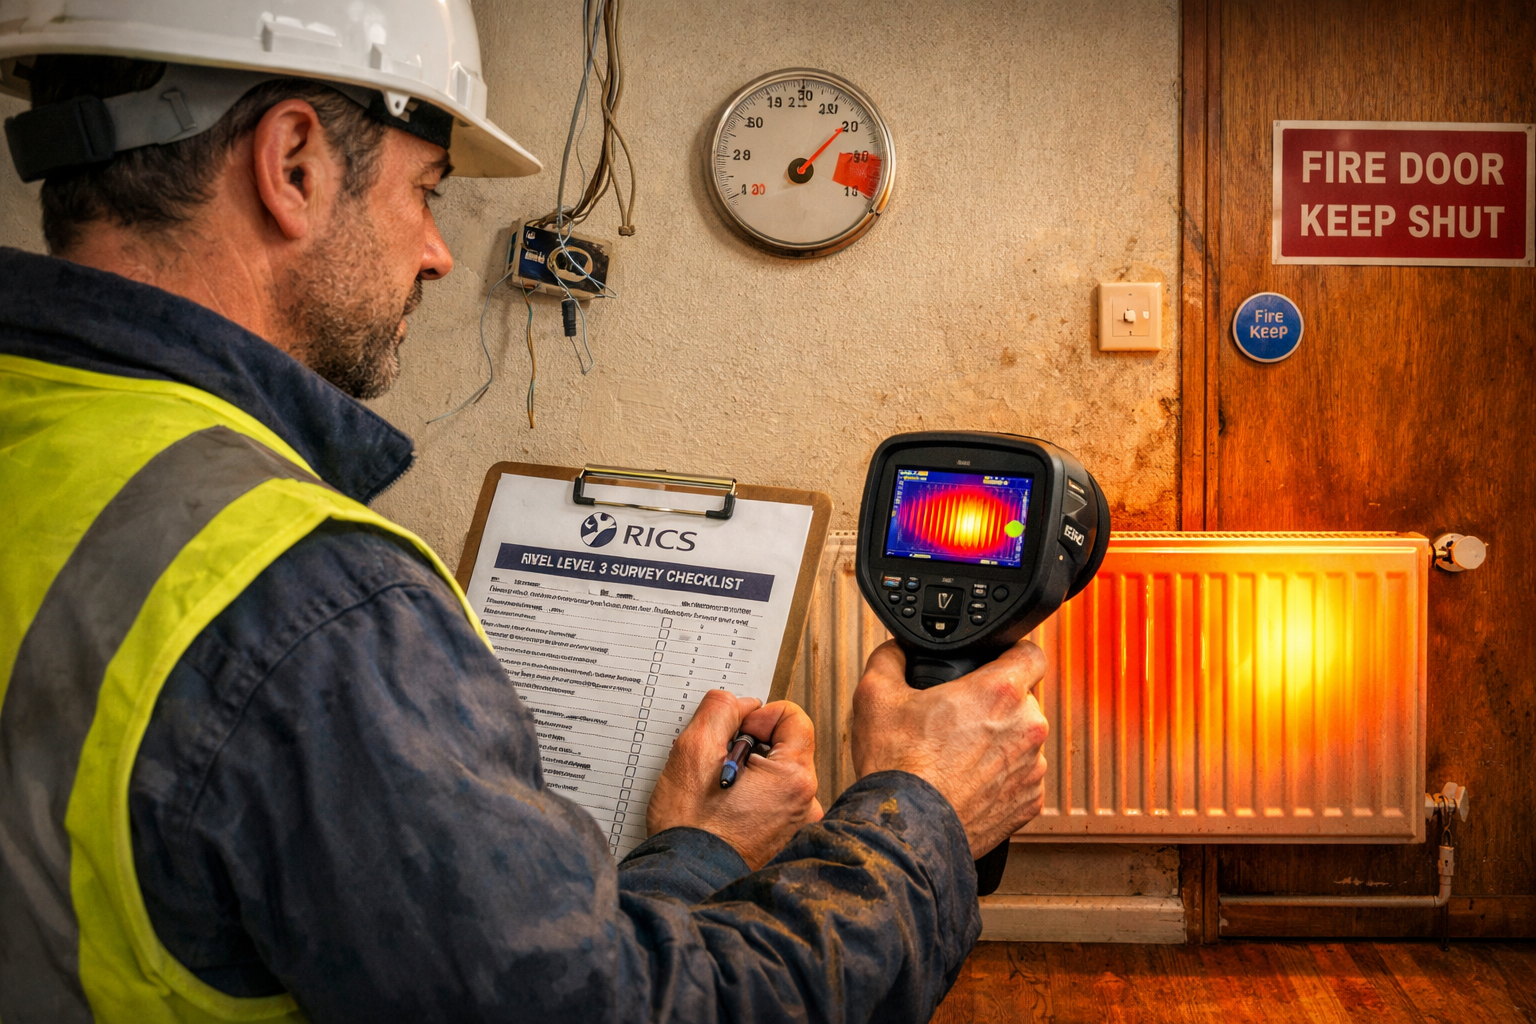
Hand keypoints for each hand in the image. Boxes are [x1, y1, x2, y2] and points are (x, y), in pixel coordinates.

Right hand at [647, 691, 822, 869]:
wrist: (686, 879)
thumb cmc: (690, 826)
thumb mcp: (694, 749)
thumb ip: (722, 709)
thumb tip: (740, 702)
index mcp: (794, 778)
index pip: (793, 716)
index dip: (758, 715)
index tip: (735, 732)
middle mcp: (805, 802)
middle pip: (784, 745)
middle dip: (750, 745)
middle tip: (719, 765)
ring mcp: (796, 824)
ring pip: (775, 773)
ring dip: (748, 772)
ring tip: (719, 790)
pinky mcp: (783, 838)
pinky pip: (771, 799)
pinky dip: (750, 795)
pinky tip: (724, 808)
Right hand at [850, 639, 1049, 857]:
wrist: (907, 829)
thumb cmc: (900, 769)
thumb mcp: (876, 696)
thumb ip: (891, 658)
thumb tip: (896, 651)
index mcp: (999, 693)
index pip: (1031, 653)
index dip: (1010, 653)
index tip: (996, 662)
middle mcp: (1026, 728)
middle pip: (1022, 700)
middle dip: (994, 704)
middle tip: (959, 716)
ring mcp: (1031, 768)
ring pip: (1022, 740)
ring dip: (999, 742)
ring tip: (959, 754)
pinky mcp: (1029, 802)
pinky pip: (1020, 778)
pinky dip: (1000, 778)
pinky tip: (967, 781)